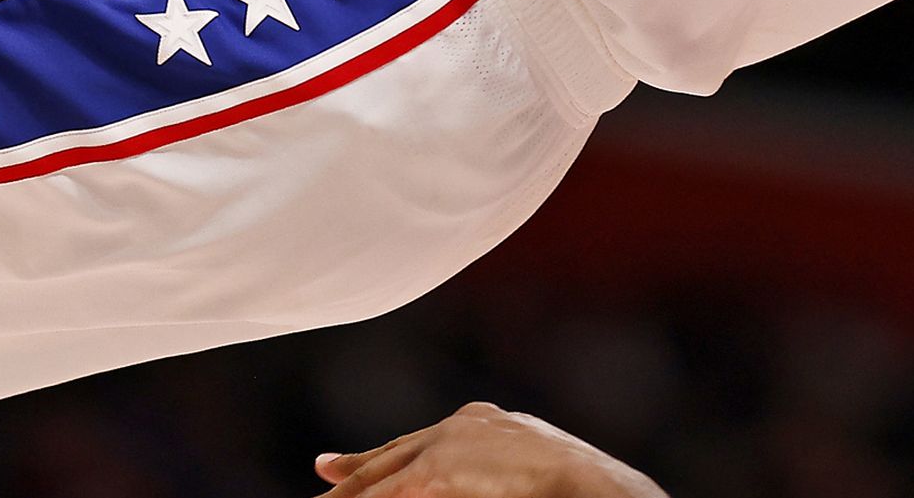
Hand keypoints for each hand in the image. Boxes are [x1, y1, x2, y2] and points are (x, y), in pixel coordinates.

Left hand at [313, 403, 664, 497]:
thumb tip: (494, 484)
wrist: (590, 483)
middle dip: (357, 464)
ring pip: (384, 471)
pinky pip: (388, 491)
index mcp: (484, 422)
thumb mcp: (531, 472)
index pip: (424, 441)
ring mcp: (449, 441)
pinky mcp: (438, 467)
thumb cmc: (578, 487)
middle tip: (323, 470)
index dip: (391, 452)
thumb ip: (499, 473)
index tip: (362, 460)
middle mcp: (461, 423)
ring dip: (352, 490)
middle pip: (397, 449)